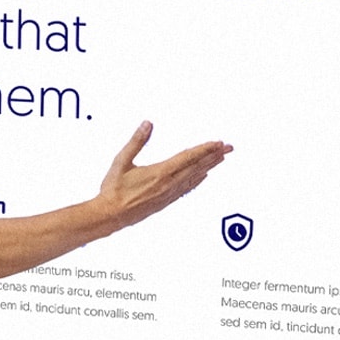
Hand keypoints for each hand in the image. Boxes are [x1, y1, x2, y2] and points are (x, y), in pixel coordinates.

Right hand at [95, 121, 230, 230]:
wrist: (110, 215)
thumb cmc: (114, 190)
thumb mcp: (122, 161)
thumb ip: (136, 142)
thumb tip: (147, 124)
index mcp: (160, 173)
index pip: (188, 157)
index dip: (205, 149)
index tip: (218, 142)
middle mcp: (168, 184)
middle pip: (197, 167)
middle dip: (214, 156)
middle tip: (228, 148)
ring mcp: (169, 194)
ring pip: (194, 178)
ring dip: (209, 167)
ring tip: (220, 159)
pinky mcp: (166, 201)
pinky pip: (187, 189)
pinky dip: (197, 180)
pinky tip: (202, 177)